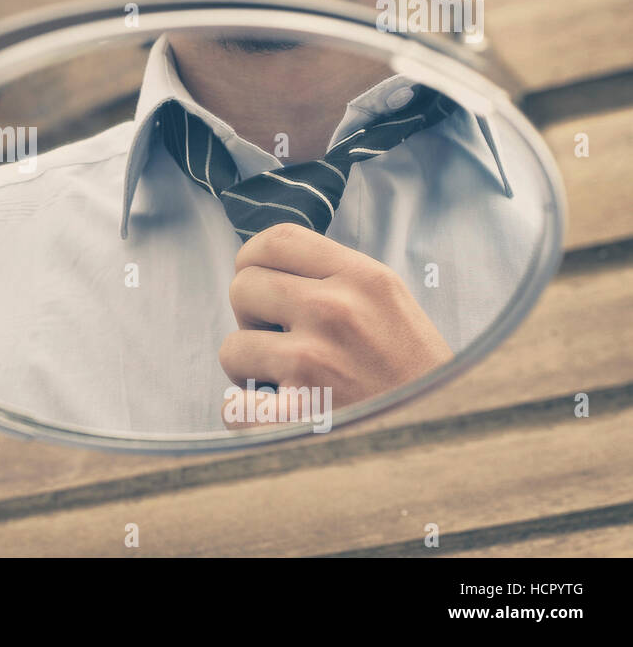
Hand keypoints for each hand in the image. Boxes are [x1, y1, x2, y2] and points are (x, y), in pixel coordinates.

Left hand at [219, 223, 452, 428]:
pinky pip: (234, 407)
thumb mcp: (391, 306)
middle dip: (253, 317)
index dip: (253, 262)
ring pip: (232, 348)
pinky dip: (249, 417)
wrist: (450, 442)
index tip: (262, 286)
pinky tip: (281, 417)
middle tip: (286, 343)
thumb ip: (336, 279)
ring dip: (251, 370)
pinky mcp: (297, 415)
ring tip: (292, 383)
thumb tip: (267, 266)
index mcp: (364, 278)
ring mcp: (314, 362)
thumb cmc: (416, 378)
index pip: (275, 240)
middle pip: (242, 287)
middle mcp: (336, 311)